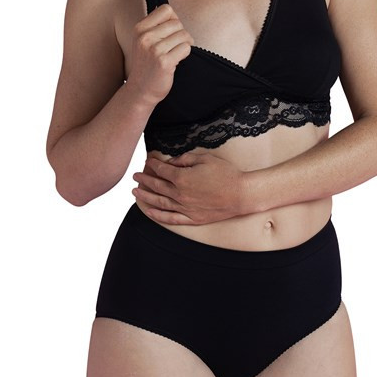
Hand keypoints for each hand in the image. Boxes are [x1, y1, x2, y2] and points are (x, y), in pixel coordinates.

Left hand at [131, 152, 247, 225]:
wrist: (241, 194)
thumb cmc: (225, 173)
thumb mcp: (205, 158)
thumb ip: (185, 159)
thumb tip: (171, 162)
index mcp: (182, 178)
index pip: (162, 171)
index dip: (153, 165)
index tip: (148, 162)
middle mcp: (180, 194)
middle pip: (157, 186)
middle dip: (145, 179)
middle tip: (135, 176)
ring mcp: (185, 208)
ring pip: (159, 202)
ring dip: (145, 197)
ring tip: (135, 192)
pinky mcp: (192, 218)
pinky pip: (170, 218)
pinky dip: (157, 215)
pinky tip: (149, 211)